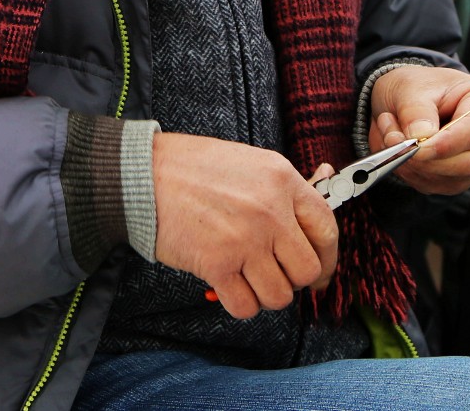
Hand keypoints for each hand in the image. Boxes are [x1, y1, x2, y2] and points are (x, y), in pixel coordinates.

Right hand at [151, 132, 338, 319]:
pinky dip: (238, 304)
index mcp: (282, 179)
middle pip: (307, 270)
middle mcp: (271, 211)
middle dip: (293, 280)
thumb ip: (283, 186)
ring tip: (245, 277)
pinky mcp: (217, 264)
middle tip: (274, 275)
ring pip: (279, 295)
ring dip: (264, 294)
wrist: (142, 175)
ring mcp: (245, 239)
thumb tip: (327, 182)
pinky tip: (226, 285)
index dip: (327, 257)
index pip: (327, 228)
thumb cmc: (192, 168)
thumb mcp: (248, 162)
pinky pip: (246, 306)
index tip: (320, 271)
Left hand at [368, 66, 469, 195]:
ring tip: (391, 137)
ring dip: (415, 166)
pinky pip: (441, 186)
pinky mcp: (465, 176)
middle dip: (427, 160)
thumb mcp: (410, 87)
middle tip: (393, 141)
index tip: (416, 146)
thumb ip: (415, 110)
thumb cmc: (417, 87)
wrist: (409, 98)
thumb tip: (420, 137)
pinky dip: (414, 174)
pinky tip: (400, 153)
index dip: (445, 144)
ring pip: (454, 179)